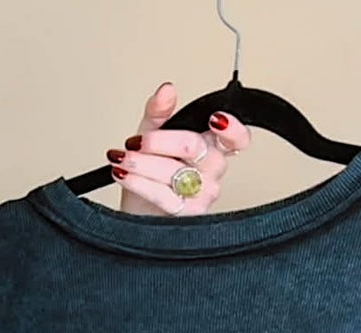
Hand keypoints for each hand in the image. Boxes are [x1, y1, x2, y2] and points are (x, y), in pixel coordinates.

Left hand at [107, 81, 250, 215]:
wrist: (139, 210)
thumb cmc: (152, 173)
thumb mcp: (152, 133)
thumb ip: (159, 111)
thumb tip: (166, 90)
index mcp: (213, 145)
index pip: (238, 138)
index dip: (233, 128)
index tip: (214, 118)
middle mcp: (213, 169)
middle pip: (194, 145)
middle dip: (157, 141)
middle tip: (135, 141)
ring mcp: (204, 192)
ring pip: (175, 170)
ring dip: (141, 162)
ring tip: (122, 158)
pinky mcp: (189, 213)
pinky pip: (164, 194)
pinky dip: (138, 182)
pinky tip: (124, 174)